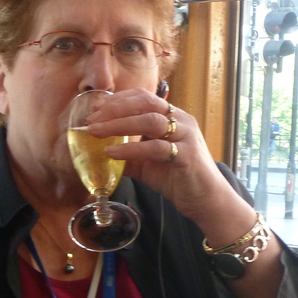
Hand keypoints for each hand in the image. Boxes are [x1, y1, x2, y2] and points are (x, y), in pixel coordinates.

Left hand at [85, 88, 283, 297]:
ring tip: (96, 132)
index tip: (95, 108)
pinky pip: (155, 147)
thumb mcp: (147, 163)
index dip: (118, 100)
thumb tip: (98, 152)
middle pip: (145, 103)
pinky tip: (112, 152)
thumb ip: (127, 154)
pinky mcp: (186, 156)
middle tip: (91, 119)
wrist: (205, 200)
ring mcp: (186, 136)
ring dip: (118, 124)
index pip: (143, 96)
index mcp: (173, 117)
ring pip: (150, 121)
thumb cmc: (177, 178)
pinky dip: (130, 148)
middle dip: (115, 109)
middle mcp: (181, 121)